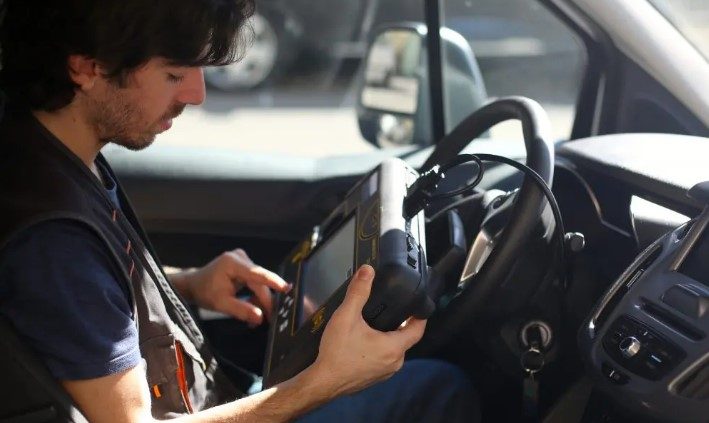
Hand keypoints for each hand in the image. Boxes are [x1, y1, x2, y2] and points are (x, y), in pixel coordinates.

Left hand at [173, 249, 289, 325]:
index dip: (273, 282)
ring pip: (259, 282)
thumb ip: (241, 310)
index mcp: (233, 263)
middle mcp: (240, 257)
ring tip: (257, 317)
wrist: (193, 285)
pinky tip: (253, 306)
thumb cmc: (204, 292)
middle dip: (264, 300)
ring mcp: (243, 259)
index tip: (286, 289)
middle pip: (260, 281)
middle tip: (269, 319)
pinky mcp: (244, 264)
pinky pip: (255, 280)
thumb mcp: (221, 304)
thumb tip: (260, 317)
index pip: (258, 274)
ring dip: (259, 299)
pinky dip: (255, 294)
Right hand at [309, 265, 425, 396]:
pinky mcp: (374, 378)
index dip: (420, 316)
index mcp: (394, 348)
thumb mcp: (346, 317)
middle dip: (400, 323)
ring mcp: (385, 373)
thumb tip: (368, 271)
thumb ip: (358, 292)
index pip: (418, 329)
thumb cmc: (337, 353)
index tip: (418, 305)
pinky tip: (365, 341)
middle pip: (405, 338)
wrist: (322, 383)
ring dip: (389, 337)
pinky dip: (379, 348)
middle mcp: (394, 363)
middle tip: (392, 308)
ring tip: (377, 322)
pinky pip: (383, 359)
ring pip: (394, 350)